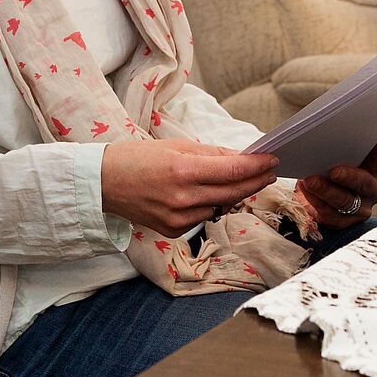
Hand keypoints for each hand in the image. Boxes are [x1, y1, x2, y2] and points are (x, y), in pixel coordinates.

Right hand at [100, 139, 278, 234]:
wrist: (104, 183)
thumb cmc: (137, 158)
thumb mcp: (175, 146)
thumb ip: (211, 154)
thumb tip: (241, 157)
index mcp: (182, 170)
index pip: (232, 169)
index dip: (256, 165)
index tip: (272, 159)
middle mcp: (182, 197)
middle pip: (233, 192)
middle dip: (255, 181)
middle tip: (270, 172)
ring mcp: (178, 218)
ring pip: (221, 207)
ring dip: (235, 194)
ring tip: (244, 181)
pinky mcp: (173, 230)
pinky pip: (204, 217)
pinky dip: (212, 206)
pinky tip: (210, 195)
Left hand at [298, 136, 376, 228]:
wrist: (323, 192)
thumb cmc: (336, 166)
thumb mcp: (344, 156)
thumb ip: (346, 148)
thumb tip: (332, 134)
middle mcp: (374, 191)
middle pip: (365, 184)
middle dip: (350, 177)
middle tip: (335, 171)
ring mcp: (360, 209)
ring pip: (345, 202)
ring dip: (326, 191)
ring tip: (310, 181)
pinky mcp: (342, 222)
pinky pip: (328, 213)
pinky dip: (315, 200)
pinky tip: (305, 190)